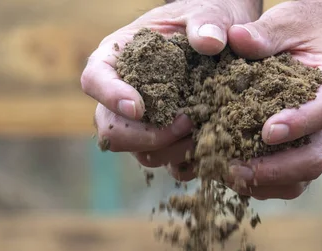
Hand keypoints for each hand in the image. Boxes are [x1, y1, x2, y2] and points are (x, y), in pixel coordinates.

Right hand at [81, 0, 260, 171]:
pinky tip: (211, 147)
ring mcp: (147, 124)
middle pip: (111, 130)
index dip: (110, 97)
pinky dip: (189, 163)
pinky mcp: (172, 142)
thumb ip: (207, 23)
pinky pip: (171, 165)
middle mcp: (125, 96)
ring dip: (171, 151)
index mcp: (119, 58)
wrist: (227, 39)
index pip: (95, 80)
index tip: (138, 107)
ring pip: (141, 153)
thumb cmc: (207, 19)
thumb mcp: (208, 12)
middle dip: (147, 135)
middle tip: (186, 123)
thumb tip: (209, 42)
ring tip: (203, 132)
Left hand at [225, 0, 321, 199]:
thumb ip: (266, 33)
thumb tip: (236, 38)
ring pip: (306, 176)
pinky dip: (266, 185)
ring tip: (230, 178)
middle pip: (318, 155)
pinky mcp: (307, 153)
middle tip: (238, 169)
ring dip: (269, 183)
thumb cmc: (305, 31)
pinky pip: (292, 180)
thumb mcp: (289, 22)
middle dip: (279, 168)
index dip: (299, 124)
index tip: (267, 132)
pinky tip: (233, 178)